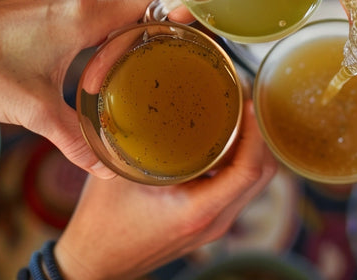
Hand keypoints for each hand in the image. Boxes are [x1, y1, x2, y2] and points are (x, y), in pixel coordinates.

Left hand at [0, 0, 161, 178]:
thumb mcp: (35, 110)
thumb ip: (76, 138)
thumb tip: (106, 170)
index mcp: (84, 14)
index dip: (177, 12)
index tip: (195, 33)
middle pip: (135, 10)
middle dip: (147, 42)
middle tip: (159, 74)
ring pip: (112, 13)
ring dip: (120, 42)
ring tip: (126, 77)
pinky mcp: (49, 2)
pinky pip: (92, 13)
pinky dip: (102, 35)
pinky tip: (98, 66)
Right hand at [53, 102, 277, 279]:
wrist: (95, 261)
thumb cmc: (102, 223)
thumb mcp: (117, 173)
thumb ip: (136, 137)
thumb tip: (148, 95)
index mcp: (199, 210)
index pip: (249, 170)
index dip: (255, 133)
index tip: (247, 102)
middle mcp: (216, 221)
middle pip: (262, 175)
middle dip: (259, 134)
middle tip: (244, 100)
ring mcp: (216, 224)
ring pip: (253, 182)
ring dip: (251, 148)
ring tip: (236, 114)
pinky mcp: (210, 221)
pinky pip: (238, 188)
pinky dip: (239, 162)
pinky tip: (223, 138)